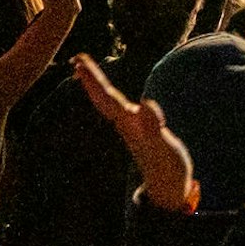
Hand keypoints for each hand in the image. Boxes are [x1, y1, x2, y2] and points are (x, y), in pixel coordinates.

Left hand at [71, 53, 200, 213]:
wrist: (168, 187)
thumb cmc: (167, 167)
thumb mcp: (162, 146)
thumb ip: (152, 125)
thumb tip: (144, 102)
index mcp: (128, 123)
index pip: (107, 97)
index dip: (94, 80)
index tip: (81, 63)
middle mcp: (125, 123)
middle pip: (103, 97)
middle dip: (91, 78)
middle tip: (77, 58)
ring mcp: (130, 127)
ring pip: (107, 102)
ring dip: (96, 85)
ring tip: (85, 71)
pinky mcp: (138, 130)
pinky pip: (118, 108)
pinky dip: (109, 97)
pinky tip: (109, 94)